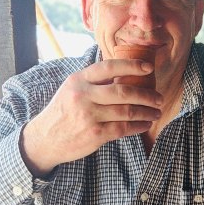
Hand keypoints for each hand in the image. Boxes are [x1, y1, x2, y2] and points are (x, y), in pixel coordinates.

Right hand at [20, 59, 162, 176]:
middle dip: (146, 95)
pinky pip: (124, 128)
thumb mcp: (72, 89)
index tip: (149, 68)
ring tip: (156, 112)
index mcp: (78, 80)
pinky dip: (139, 126)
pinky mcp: (95, 134)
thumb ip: (94, 82)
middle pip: (123, 91)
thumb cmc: (64, 111)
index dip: (131, 65)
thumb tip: (125, 73)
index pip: (109, 67)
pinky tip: (145, 124)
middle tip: (159, 98)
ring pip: (127, 111)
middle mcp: (83, 96)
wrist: (45, 138)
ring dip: (146, 112)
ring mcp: (89, 115)